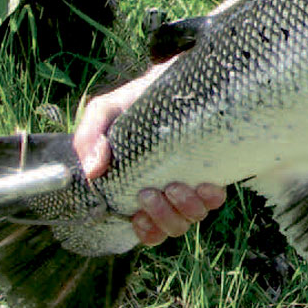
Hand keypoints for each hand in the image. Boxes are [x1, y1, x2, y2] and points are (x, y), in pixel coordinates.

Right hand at [74, 59, 225, 244]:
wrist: (173, 77)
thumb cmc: (137, 101)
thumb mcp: (106, 112)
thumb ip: (90, 138)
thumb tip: (92, 172)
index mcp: (142, 186)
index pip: (148, 229)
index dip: (146, 230)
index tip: (138, 213)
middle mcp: (170, 191)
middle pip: (172, 228)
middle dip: (162, 217)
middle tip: (150, 191)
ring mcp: (194, 182)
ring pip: (193, 218)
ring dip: (184, 209)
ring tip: (176, 186)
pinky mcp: (215, 169)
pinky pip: (217, 200)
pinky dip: (210, 198)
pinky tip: (204, 185)